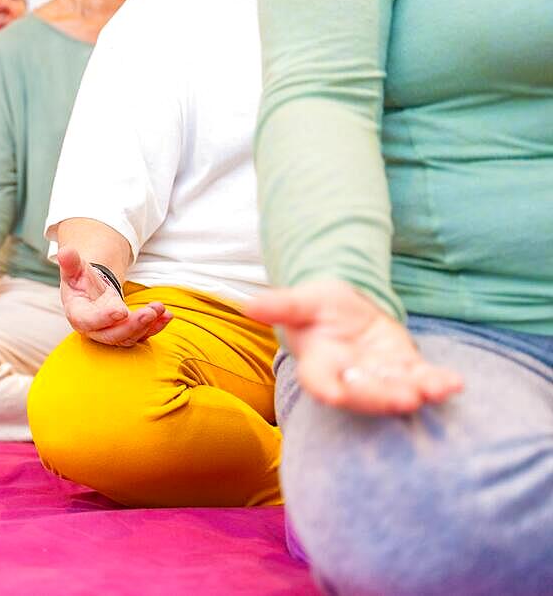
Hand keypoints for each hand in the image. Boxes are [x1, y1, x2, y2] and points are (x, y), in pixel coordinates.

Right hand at [57, 247, 170, 346]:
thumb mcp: (74, 269)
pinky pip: (142, 335)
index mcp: (78, 314)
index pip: (88, 321)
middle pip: (113, 335)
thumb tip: (65, 251)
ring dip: (147, 325)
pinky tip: (167, 315)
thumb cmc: (80, 280)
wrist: (90, 291)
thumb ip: (70, 261)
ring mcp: (111, 333)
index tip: (121, 311)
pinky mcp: (126, 332)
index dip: (104, 318)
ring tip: (161, 309)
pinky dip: (156, 327)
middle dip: (133, 325)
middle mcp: (93, 329)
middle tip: (150, 312)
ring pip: (129, 337)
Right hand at [245, 279, 462, 414]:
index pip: (318, 379)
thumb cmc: (318, 308)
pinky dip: (437, 384)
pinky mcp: (405, 370)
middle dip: (383, 396)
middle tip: (403, 399)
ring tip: (433, 391)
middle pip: (363, 392)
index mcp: (319, 363)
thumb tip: (247, 305)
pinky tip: (453, 384)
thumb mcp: (301, 299)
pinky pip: (421, 381)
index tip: (334, 394)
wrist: (346, 312)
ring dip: (414, 393)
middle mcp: (349, 378)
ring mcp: (379, 377)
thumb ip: (280, 305)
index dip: (326, 387)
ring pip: (395, 390)